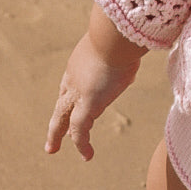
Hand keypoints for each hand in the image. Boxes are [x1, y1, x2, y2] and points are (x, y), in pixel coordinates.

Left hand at [45, 29, 139, 160]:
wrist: (114, 35)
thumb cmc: (122, 33)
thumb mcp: (121, 42)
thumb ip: (125, 47)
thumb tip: (138, 46)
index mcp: (81, 61)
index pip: (72, 81)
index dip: (70, 93)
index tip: (71, 99)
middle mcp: (74, 77)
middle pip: (62, 101)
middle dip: (57, 118)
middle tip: (52, 133)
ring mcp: (77, 92)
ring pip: (61, 118)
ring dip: (57, 134)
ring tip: (52, 148)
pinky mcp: (86, 105)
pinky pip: (80, 130)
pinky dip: (82, 144)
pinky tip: (87, 156)